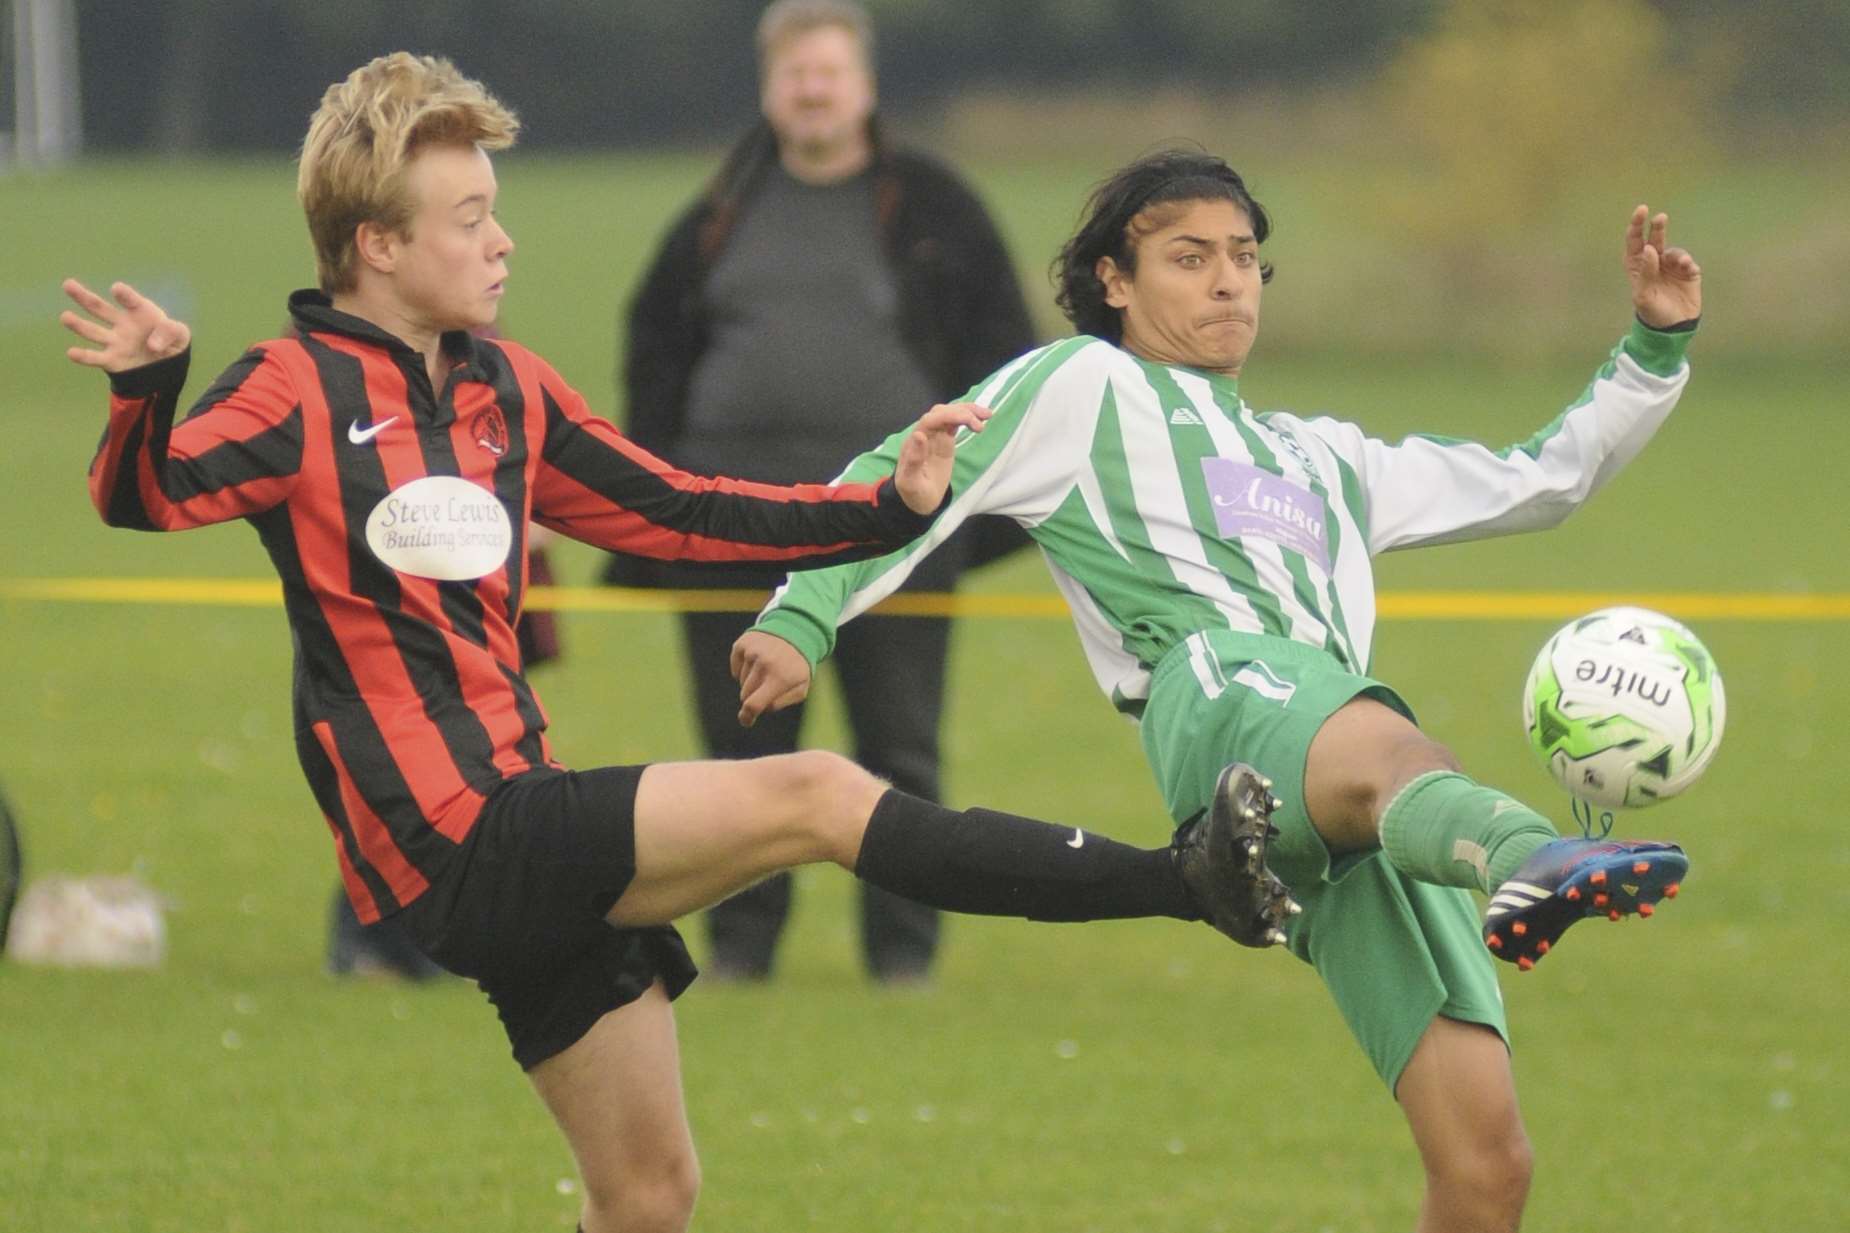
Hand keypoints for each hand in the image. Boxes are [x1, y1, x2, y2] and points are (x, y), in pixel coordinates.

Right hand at [60, 279, 191, 372]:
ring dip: (78, 325)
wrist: (165, 366)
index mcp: (139, 311)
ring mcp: (115, 341)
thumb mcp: (180, 335)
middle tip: (68, 284)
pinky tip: (71, 353)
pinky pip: (96, 357)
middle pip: (99, 308)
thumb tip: (152, 345)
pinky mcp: (112, 360)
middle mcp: (122, 324)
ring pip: (93, 331)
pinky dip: (84, 356)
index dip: (125, 295)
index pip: (131, 301)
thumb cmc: (171, 342)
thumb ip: (171, 332)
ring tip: (65, 317)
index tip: (117, 289)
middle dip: (83, 296)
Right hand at [731, 631, 813, 726]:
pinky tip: (757, 662)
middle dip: (754, 695)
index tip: (746, 721)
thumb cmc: (797, 667)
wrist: (796, 633)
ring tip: (767, 669)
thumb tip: (758, 709)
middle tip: (769, 685)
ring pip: (740, 681)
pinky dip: (743, 669)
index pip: (754, 704)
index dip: (747, 716)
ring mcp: (752, 652)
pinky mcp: (742, 644)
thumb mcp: (799, 688)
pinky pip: (735, 668)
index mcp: (780, 678)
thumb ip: (780, 703)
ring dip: (751, 680)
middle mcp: (764, 663)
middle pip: (745, 694)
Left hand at [893, 401, 991, 515]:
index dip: (950, 416)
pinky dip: (967, 418)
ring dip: (967, 411)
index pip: (931, 420)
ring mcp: (935, 436)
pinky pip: (954, 423)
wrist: (919, 501)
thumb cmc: (913, 493)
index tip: (969, 420)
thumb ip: (913, 460)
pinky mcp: (944, 440)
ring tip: (988, 415)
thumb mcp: (910, 482)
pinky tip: (980, 420)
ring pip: (950, 414)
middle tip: (981, 425)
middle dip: (962, 412)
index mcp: (914, 442)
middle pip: (942, 412)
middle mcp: (924, 434)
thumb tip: (919, 435)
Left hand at [1624, 205, 1700, 328]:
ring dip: (1678, 255)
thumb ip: (1646, 272)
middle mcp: (1654, 262)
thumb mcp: (1644, 295)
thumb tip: (1649, 249)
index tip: (1642, 211)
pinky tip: (1689, 270)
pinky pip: (1688, 263)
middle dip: (1657, 227)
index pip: (1634, 241)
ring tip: (1682, 264)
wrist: (1672, 327)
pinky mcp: (1688, 272)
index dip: (1636, 225)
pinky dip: (1688, 264)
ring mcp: (1671, 266)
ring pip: (1674, 251)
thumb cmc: (1652, 312)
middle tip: (1660, 217)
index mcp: (1637, 266)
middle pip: (1654, 239)